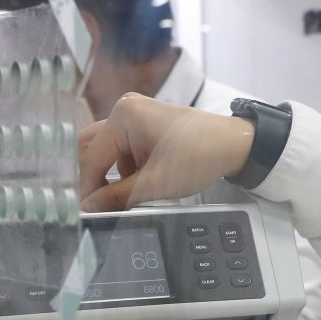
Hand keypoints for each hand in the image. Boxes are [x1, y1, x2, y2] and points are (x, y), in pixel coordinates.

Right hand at [77, 93, 255, 211]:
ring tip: (125, 194)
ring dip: (111, 173)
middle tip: (99, 202)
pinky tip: (138, 182)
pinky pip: (121, 147)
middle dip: (94, 177)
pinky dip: (124, 167)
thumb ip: (115, 197)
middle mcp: (125, 109)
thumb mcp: (153, 184)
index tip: (86, 211)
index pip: (92, 158)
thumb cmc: (199, 156)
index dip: (87, 188)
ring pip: (106, 149)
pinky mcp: (144, 122)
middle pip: (90, 147)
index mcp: (124, 116)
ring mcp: (135, 114)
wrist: (234, 145)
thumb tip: (88, 208)